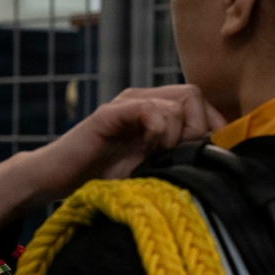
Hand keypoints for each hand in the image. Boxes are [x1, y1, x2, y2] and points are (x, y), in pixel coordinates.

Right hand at [0, 85, 224, 227]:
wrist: (55, 179)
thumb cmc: (103, 177)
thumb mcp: (151, 168)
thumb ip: (178, 157)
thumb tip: (218, 161)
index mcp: (155, 111)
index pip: (200, 101)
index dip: (214, 125)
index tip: (212, 155)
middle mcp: (142, 100)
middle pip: (194, 95)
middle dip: (198, 129)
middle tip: (182, 156)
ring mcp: (126, 104)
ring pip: (178, 101)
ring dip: (178, 135)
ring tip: (159, 157)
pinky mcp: (109, 114)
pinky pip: (149, 109)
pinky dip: (158, 130)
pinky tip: (148, 150)